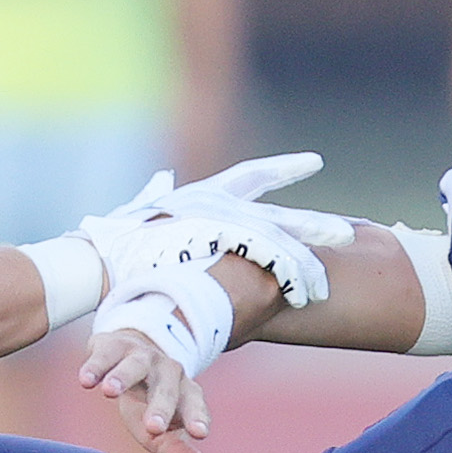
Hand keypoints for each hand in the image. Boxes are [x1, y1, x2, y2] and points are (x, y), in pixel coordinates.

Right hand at [78, 153, 356, 308]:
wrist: (105, 261)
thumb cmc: (116, 244)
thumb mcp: (139, 212)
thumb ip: (154, 195)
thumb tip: (159, 183)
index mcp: (204, 193)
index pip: (252, 175)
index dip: (284, 169)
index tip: (314, 163)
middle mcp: (220, 203)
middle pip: (279, 215)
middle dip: (313, 226)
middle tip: (347, 233)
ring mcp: (224, 221)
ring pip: (280, 241)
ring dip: (304, 264)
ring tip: (323, 283)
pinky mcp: (226, 241)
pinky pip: (268, 258)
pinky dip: (286, 274)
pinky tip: (301, 289)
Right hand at [78, 326, 211, 452]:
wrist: (128, 355)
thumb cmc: (147, 401)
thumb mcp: (160, 428)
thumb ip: (177, 449)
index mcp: (185, 392)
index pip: (194, 405)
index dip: (196, 417)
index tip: (199, 433)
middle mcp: (167, 370)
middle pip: (166, 389)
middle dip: (160, 407)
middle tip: (152, 428)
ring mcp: (140, 356)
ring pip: (135, 366)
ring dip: (123, 377)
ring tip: (109, 391)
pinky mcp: (113, 346)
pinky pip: (104, 356)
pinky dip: (95, 367)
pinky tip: (86, 380)